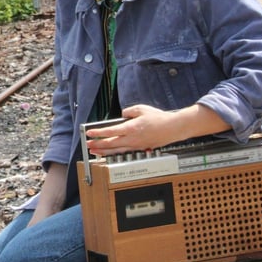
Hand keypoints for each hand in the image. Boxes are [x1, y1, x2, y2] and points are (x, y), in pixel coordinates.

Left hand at [84, 104, 227, 155]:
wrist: (173, 128)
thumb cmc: (159, 118)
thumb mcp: (141, 109)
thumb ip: (129, 112)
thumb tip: (122, 115)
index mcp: (131, 128)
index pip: (110, 131)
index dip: (98, 133)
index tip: (89, 132)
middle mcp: (132, 139)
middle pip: (111, 143)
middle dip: (97, 144)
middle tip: (87, 144)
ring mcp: (136, 145)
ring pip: (116, 150)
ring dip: (104, 151)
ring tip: (94, 151)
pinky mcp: (140, 148)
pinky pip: (124, 152)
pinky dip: (114, 153)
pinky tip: (109, 152)